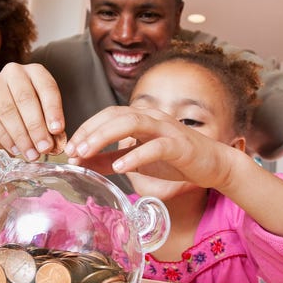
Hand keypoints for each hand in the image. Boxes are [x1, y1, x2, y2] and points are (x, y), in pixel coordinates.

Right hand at [0, 63, 65, 160]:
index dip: (53, 110)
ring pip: (8, 110)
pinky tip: (15, 149)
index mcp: (36, 72)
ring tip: (32, 154)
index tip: (57, 130)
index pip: (47, 88)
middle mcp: (14, 72)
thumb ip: (51, 127)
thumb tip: (55, 145)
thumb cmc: (29, 114)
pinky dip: (5, 137)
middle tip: (44, 148)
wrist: (1, 118)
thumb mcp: (44, 115)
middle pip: (25, 99)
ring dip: (21, 136)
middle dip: (36, 127)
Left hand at [65, 105, 235, 189]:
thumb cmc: (173, 159)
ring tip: (86, 154)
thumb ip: (109, 160)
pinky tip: (120, 167)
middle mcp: (151, 117)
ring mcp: (166, 128)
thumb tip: (81, 163)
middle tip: (72, 151)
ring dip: (105, 137)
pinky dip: (135, 155)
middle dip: (90, 132)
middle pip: (114, 115)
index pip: (106, 115)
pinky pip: (155, 146)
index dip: (86, 129)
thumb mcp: (135, 160)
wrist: (212, 164)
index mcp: (140, 117)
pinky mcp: (179, 145)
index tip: (69, 148)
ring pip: (131, 123)